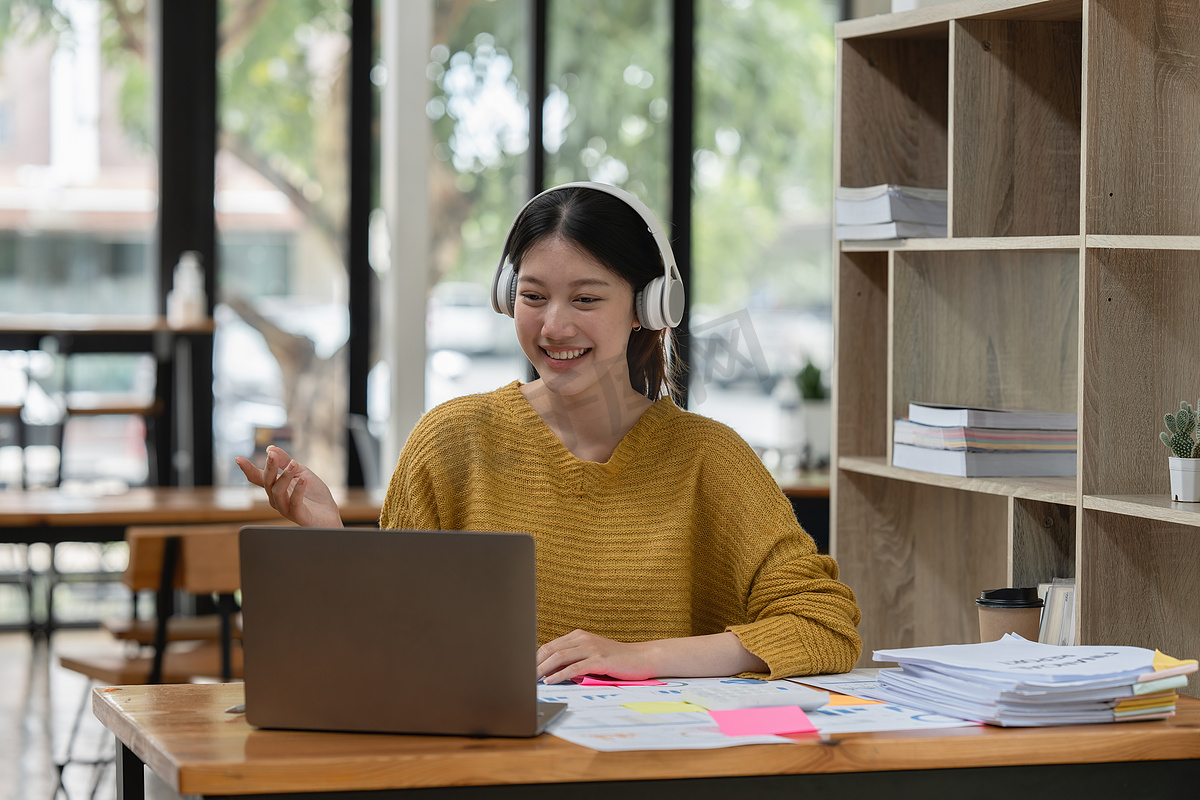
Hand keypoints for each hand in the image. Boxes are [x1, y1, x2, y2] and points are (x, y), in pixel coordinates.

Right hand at [234, 445, 342, 527]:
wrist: (329, 516)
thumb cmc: (315, 495)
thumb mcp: (301, 472)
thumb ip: (286, 461)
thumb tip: (271, 448)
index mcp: (275, 487)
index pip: (258, 478)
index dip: (248, 469)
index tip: (238, 458)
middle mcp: (276, 498)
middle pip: (267, 482)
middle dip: (269, 468)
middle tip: (272, 456)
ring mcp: (285, 508)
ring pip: (278, 492)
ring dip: (284, 477)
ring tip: (293, 465)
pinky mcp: (297, 515)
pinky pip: (294, 502)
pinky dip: (298, 490)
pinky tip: (303, 479)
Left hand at [536, 630, 768, 683]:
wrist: (643, 659)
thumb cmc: (617, 661)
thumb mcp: (592, 657)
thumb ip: (574, 660)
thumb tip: (550, 672)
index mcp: (578, 636)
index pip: (549, 646)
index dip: (533, 658)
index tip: (520, 669)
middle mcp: (582, 638)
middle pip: (550, 649)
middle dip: (533, 664)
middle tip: (519, 677)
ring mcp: (591, 647)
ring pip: (559, 657)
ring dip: (542, 670)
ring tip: (530, 681)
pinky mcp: (599, 659)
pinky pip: (574, 667)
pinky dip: (559, 675)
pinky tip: (550, 682)